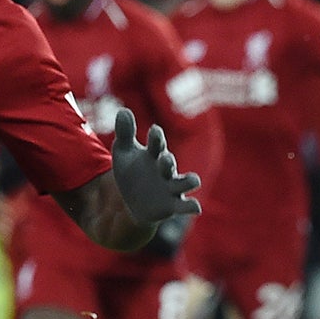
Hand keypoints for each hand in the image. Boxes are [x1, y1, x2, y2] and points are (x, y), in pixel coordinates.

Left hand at [110, 109, 200, 227]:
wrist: (132, 202)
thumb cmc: (131, 172)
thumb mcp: (123, 152)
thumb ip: (125, 132)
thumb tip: (123, 110)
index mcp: (154, 154)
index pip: (158, 143)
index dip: (157, 137)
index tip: (153, 131)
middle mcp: (166, 169)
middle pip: (170, 162)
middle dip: (168, 161)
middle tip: (163, 160)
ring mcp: (171, 187)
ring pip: (189, 182)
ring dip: (188, 180)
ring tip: (190, 181)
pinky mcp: (173, 205)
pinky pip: (188, 205)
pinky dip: (193, 206)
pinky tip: (196, 208)